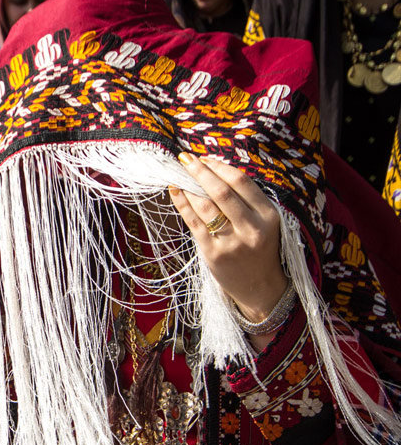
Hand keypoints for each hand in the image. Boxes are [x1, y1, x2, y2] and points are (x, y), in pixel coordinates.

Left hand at [170, 154, 288, 350]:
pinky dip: (182, 204)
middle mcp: (252, 229)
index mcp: (269, 216)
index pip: (242, 182)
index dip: (220, 167)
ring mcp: (232, 243)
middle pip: (222, 192)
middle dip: (201, 171)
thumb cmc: (258, 249)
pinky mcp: (213, 254)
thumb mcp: (263, 222)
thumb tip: (213, 169)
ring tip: (178, 174)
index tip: (205, 157)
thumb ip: (245, 200)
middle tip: (185, 158)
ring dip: (188, 186)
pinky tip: (175, 191)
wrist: (259, 287)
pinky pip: (194, 223)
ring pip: (205, 206)